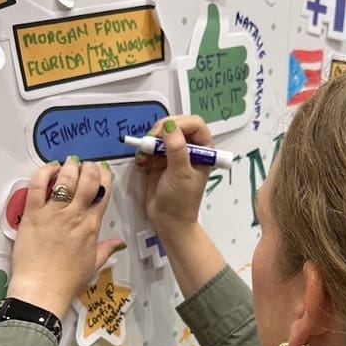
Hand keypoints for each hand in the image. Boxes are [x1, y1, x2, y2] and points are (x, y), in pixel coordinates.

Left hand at [8, 157, 122, 317]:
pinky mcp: (33, 214)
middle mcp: (75, 216)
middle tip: (85, 165)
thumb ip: (106, 250)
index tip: (102, 172)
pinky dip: (44, 172)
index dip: (104, 178)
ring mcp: (53, 213)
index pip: (103, 193)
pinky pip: (38, 186)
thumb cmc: (66, 282)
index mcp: (91, 227)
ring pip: (65, 179)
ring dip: (69, 167)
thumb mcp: (93, 265)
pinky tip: (49, 168)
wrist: (42, 290)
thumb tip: (118, 244)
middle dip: (89, 168)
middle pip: (87, 181)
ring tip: (69, 162)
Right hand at [138, 116, 213, 242]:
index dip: (178, 124)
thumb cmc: (181, 202)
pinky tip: (142, 164)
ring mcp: (173, 155)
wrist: (168, 221)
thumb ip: (176, 149)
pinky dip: (143, 153)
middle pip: (175, 127)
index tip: (163, 132)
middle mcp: (189, 150)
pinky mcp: (159, 162)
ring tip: (144, 156)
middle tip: (150, 142)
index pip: (194, 124)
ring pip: (160, 137)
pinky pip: (149, 149)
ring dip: (149, 143)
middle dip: (160, 132)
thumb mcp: (181, 174)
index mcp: (203, 150)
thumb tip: (170, 126)